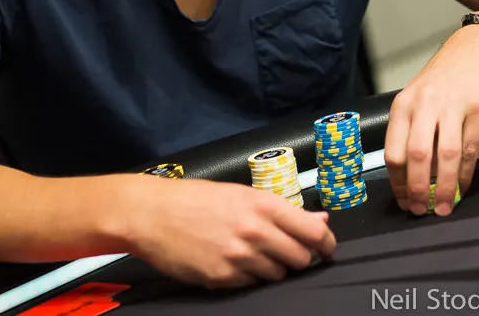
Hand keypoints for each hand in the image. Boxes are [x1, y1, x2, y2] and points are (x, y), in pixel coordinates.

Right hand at [128, 178, 335, 287]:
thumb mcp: (244, 194)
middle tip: (287, 252)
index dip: (326, 244)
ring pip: (278, 275)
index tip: (326, 249)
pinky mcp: (222, 278)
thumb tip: (320, 219)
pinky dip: (249, 277)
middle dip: (300, 258)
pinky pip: (251, 285)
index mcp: (265, 205)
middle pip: (300, 259)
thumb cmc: (198, 198)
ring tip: (255, 255)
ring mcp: (239, 258)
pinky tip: (234, 263)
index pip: (314, 233)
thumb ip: (284, 210)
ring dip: (273, 268)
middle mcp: (256, 232)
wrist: (152, 214)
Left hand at [384, 25, 478, 215]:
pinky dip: (465, 174)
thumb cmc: (444, 78)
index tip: (403, 202)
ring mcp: (452, 106)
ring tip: (443, 208)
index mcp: (403, 105)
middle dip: (417, 189)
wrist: (477, 48)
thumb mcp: (418, 98)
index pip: (392, 151)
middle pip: (416, 155)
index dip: (397, 182)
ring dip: (443, 187)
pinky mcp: (477, 109)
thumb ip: (411, 130)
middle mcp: (424, 105)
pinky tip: (462, 187)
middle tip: (420, 211)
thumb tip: (409, 176)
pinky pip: (470, 149)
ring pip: (445, 155)